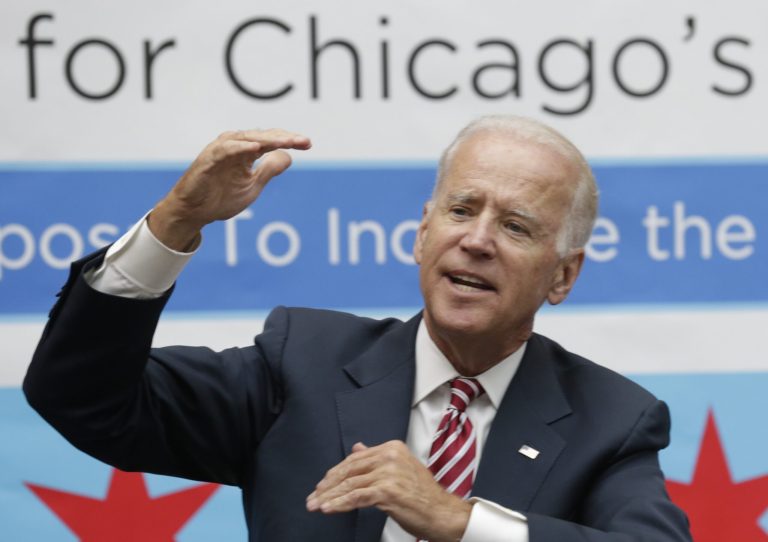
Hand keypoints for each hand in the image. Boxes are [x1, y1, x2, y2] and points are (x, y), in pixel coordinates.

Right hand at [150, 129, 310, 249]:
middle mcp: (235, 146)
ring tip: (286, 142)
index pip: (271, 141)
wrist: (195, 213)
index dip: (289, 141)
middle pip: (263, 136)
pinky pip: (226, 149)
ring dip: (267, 139)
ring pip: (247, 138)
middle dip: (284, 138)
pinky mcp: (208, 159)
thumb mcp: (253, 185)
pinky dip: (240, 147)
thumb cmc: (221, 197)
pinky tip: (256, 148)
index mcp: (246, 151)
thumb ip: (269, 170)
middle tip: (302, 141)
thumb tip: (290, 156)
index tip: (308, 144)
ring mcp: (221, 150)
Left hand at [306, 441, 471, 541]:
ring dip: (329, 497)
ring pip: (350, 484)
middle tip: (313, 497)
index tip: (322, 485)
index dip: (336, 473)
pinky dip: (339, 504)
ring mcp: (389, 472)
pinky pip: (356, 497)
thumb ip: (377, 458)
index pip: (355, 459)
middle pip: (349, 470)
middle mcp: (390, 456)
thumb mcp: (400, 469)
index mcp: (392, 448)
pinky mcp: (387, 490)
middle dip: (328, 485)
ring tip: (315, 505)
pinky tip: (328, 508)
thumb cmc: (422, 496)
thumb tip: (357, 448)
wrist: (442, 513)